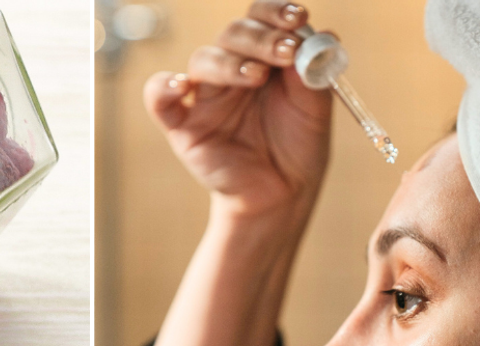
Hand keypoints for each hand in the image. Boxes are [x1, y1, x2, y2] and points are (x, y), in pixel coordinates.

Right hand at [145, 1, 332, 220]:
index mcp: (263, 56)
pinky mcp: (183, 126)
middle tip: (287, 51)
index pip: (261, 18)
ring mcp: (205, 96)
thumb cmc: (297, 146)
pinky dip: (162, 87)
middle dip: (262, 38)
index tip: (299, 18)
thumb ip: (313, 74)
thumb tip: (320, 35)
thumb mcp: (315, 108)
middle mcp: (231, 69)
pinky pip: (160, 100)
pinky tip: (178, 86)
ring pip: (203, 60)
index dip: (276, 12)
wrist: (284, 192)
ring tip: (258, 76)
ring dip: (230, 62)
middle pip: (233, 34)